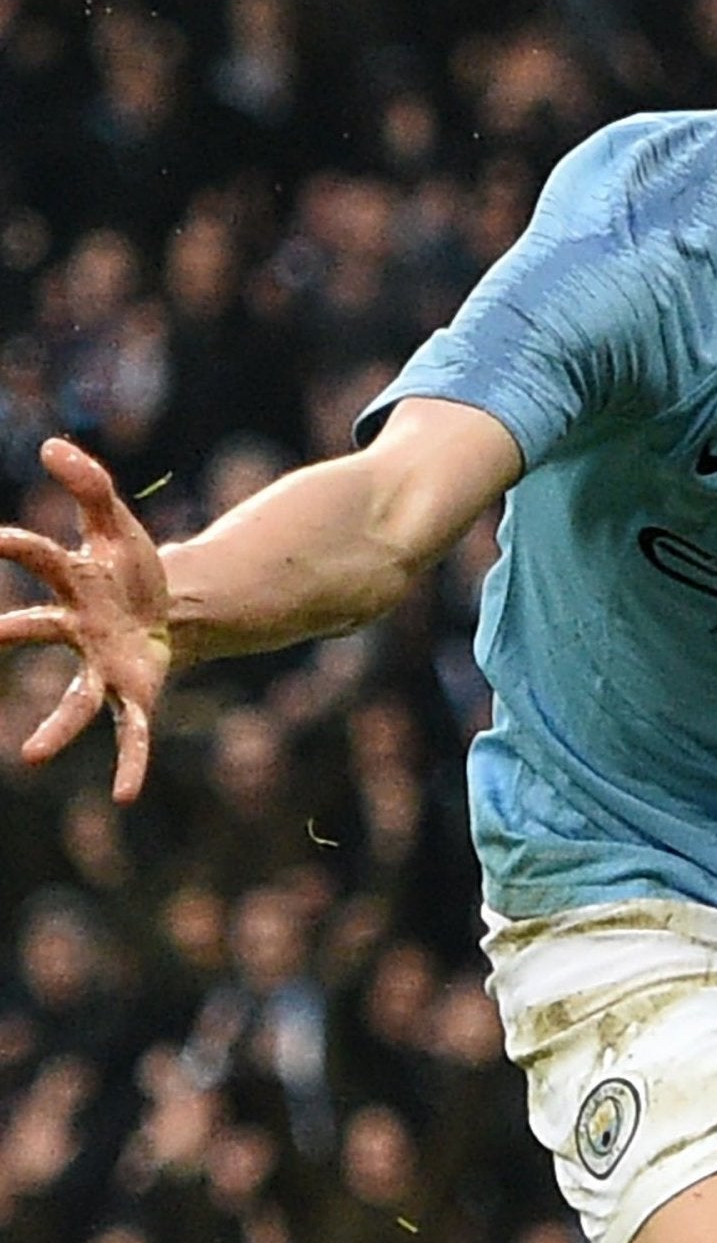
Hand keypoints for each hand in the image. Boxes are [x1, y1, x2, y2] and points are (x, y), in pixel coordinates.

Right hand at [0, 438, 172, 800]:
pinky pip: (132, 733)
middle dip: (3, 636)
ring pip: (74, 700)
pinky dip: (129, 763)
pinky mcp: (137, 693)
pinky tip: (124, 796)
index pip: (38, 557)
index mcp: (72, 582)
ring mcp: (103, 666)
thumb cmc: (131, 566)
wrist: (174, 605)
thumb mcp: (117, 520)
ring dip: (53, 729)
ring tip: (30, 759)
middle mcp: (77, 629)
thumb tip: (52, 446)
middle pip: (33, 631)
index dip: (14, 544)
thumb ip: (89, 483)